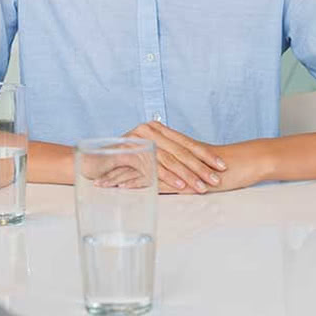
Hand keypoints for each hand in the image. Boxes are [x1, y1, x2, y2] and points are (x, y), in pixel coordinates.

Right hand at [98, 121, 226, 193]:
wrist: (94, 159)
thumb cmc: (123, 160)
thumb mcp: (148, 156)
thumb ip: (165, 156)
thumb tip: (193, 166)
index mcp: (157, 129)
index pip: (186, 142)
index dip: (205, 154)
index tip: (221, 165)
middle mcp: (149, 130)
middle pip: (181, 150)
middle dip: (200, 167)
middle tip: (216, 179)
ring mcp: (139, 140)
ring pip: (169, 159)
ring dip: (187, 174)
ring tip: (202, 186)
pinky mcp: (130, 152)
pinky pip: (153, 166)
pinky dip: (168, 177)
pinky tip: (180, 185)